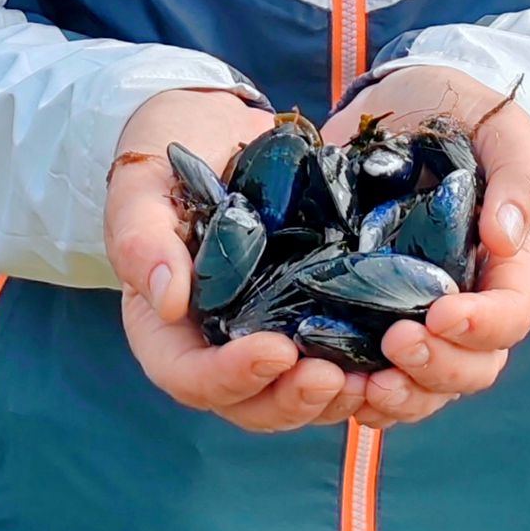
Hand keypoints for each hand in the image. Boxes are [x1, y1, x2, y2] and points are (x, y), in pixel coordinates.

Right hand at [106, 90, 366, 431]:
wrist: (208, 127)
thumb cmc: (161, 157)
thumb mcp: (140, 189)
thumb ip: (143, 241)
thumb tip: (168, 302)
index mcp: (163, 327)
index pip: (190, 377)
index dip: (231, 376)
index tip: (277, 350)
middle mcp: (211, 344)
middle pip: (248, 404)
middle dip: (291, 400)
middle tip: (334, 377)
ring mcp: (257, 332)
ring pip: (291, 394)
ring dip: (330, 399)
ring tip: (369, 379)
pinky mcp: (299, 314)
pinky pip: (325, 358)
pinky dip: (356, 368)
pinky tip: (389, 354)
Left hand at [318, 64, 529, 429]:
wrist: (402, 100)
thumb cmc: (461, 111)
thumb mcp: (501, 127)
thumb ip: (519, 176)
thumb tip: (505, 236)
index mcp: (506, 265)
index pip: (511, 316)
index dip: (483, 327)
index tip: (442, 313)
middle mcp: (466, 300)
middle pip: (471, 367)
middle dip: (438, 369)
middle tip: (395, 344)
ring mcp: (415, 310)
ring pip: (423, 385)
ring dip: (398, 396)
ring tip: (361, 383)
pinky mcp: (365, 308)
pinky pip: (370, 370)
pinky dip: (355, 387)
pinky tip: (329, 377)